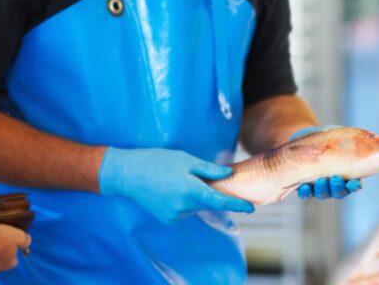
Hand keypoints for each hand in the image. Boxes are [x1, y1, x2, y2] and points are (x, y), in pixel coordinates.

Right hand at [99, 147, 254, 223]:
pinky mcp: (167, 219)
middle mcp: (184, 207)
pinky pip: (184, 211)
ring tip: (176, 179)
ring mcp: (174, 215)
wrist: (127, 174)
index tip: (251, 208)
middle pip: (208, 202)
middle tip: (196, 176)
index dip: (237, 205)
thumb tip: (228, 173)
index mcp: (190, 190)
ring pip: (195, 206)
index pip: (220, 201)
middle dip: (210, 192)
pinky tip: (170, 189)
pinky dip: (184, 201)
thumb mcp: (184, 159)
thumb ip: (208, 169)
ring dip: (195, 195)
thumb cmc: (156, 161)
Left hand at [289, 126, 362, 200]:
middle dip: (337, 187)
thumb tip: (367, 138)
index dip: (354, 186)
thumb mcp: (343, 140)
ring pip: (323, 194)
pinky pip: (307, 193)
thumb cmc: (332, 140)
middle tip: (335, 179)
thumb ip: (352, 142)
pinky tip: (304, 187)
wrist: (311, 139)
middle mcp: (336, 185)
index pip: (355, 186)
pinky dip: (306, 192)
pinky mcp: (307, 186)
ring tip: (321, 181)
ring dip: (322, 189)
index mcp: (349, 176)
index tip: (353, 182)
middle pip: (339, 192)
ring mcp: (322, 187)